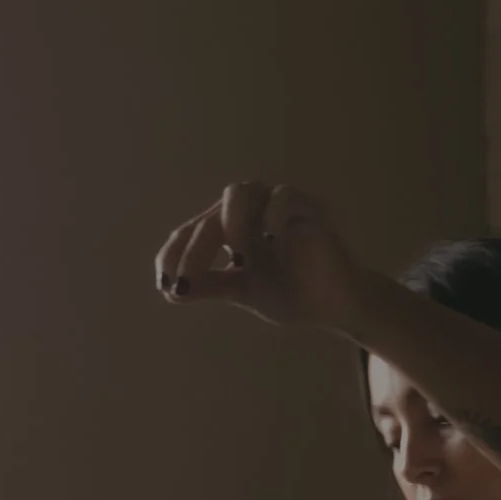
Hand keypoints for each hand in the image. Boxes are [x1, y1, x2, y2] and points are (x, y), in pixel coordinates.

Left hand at [153, 180, 365, 330]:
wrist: (335, 307)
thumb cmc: (290, 292)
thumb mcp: (242, 290)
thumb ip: (211, 285)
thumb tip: (171, 291)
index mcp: (230, 226)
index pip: (192, 230)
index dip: (174, 254)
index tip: (165, 284)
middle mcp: (251, 210)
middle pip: (212, 216)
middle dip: (195, 249)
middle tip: (186, 281)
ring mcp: (278, 205)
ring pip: (242, 192)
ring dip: (231, 222)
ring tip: (238, 256)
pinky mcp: (309, 208)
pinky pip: (286, 197)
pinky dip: (274, 214)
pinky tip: (271, 240)